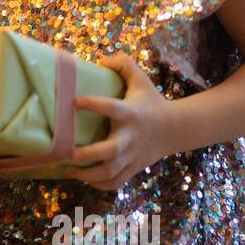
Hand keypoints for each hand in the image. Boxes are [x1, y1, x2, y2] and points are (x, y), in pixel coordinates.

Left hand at [64, 51, 175, 190]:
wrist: (175, 129)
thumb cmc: (150, 101)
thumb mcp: (140, 79)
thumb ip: (123, 64)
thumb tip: (102, 60)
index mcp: (130, 113)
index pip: (112, 108)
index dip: (94, 104)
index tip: (74, 101)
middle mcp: (130, 137)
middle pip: (111, 151)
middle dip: (88, 154)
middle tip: (69, 152)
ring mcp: (132, 155)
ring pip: (111, 172)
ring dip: (88, 174)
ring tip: (69, 168)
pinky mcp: (133, 168)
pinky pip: (115, 182)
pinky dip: (99, 184)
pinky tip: (84, 178)